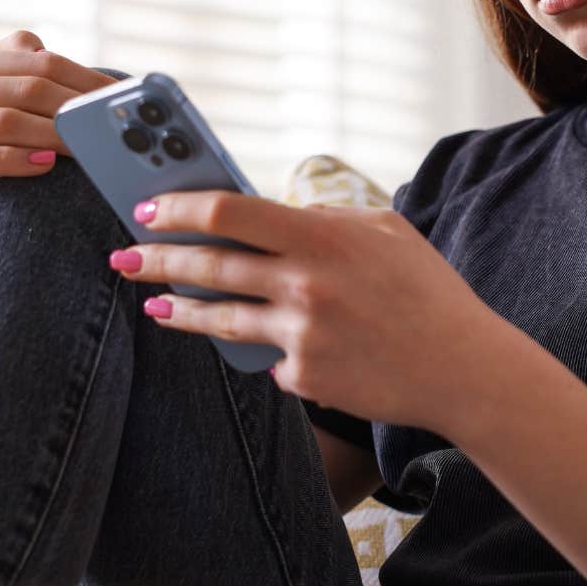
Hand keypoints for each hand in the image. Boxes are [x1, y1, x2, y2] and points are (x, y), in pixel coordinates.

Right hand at [0, 29, 120, 296]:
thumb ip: (26, 86)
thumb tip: (103, 85)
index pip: (42, 60)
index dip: (90, 80)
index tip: (131, 103)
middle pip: (28, 86)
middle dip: (79, 110)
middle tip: (120, 133)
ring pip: (3, 118)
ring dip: (55, 135)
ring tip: (92, 153)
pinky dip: (12, 160)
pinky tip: (44, 167)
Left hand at [107, 190, 523, 435]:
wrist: (463, 369)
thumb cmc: (428, 293)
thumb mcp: (387, 232)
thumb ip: (327, 219)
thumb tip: (276, 212)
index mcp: (322, 237)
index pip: (229, 211)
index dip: (179, 208)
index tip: (147, 208)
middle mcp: (304, 284)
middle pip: (208, 265)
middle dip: (155, 258)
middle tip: (123, 256)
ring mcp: (301, 335)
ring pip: (219, 318)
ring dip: (177, 309)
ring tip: (153, 304)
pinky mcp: (304, 377)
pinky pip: (266, 358)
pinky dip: (265, 349)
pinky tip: (269, 346)